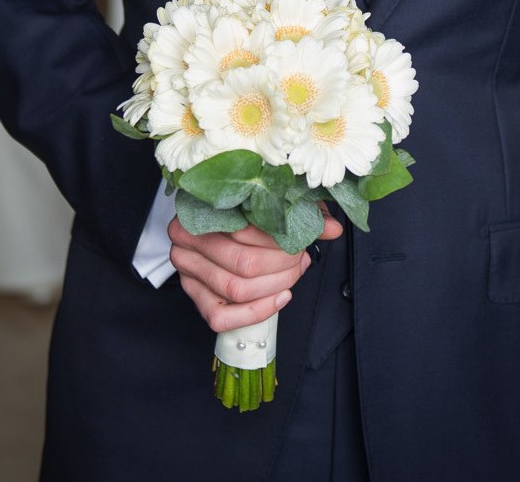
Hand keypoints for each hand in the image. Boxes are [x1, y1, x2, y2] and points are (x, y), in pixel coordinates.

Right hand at [168, 210, 342, 334]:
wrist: (217, 223)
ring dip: (276, 285)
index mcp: (198, 209)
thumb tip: (333, 229)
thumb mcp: (269, 201)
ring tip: (295, 273)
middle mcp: (186, 241)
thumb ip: (300, 211)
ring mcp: (187, 272)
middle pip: (243, 263)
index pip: (243, 229)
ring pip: (236, 290)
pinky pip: (221, 317)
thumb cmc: (244, 211)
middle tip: (302, 258)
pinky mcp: (194, 297)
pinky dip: (257, 311)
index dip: (280, 238)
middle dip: (283, 265)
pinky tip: (280, 297)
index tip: (301, 238)